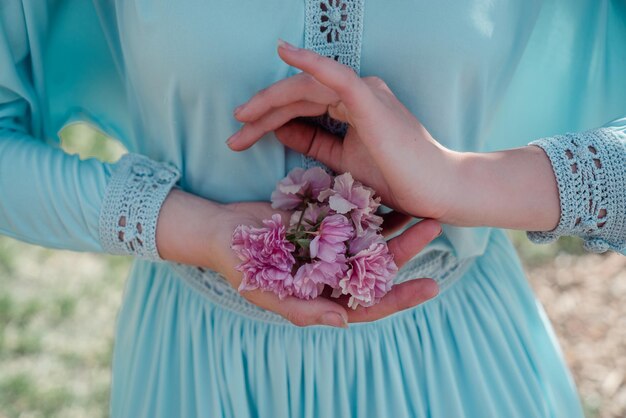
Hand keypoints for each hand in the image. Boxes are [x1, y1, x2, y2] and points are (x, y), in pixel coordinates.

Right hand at [156, 190, 441, 327]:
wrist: (220, 230)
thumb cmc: (239, 266)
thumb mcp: (267, 291)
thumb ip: (304, 309)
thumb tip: (344, 322)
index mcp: (325, 295)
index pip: (371, 302)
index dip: (402, 297)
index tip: (432, 285)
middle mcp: (333, 272)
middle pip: (378, 265)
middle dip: (407, 249)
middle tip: (434, 227)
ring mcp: (330, 246)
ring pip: (370, 239)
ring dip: (396, 226)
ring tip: (423, 208)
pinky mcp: (322, 221)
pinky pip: (352, 215)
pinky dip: (371, 207)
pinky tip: (390, 192)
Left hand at [227, 40, 458, 220]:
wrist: (437, 191)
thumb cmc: (397, 178)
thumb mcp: (344, 160)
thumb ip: (315, 143)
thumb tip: (281, 130)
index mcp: (352, 106)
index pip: (301, 107)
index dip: (268, 121)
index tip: (241, 139)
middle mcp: (356, 92)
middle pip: (297, 96)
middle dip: (261, 114)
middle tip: (233, 136)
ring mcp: (365, 93)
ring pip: (307, 87)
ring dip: (271, 100)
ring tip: (242, 117)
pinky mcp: (371, 101)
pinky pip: (336, 76)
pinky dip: (311, 63)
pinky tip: (284, 52)